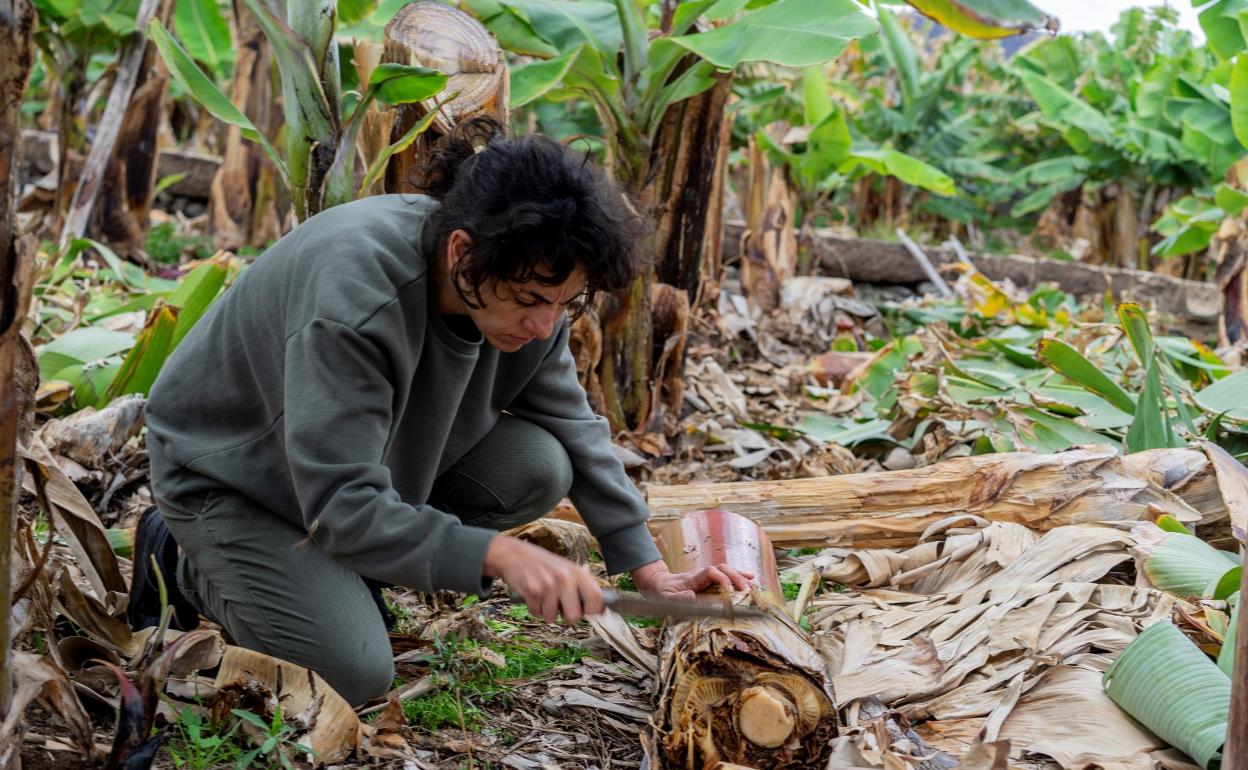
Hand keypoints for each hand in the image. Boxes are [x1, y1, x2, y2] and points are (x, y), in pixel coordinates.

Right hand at [483, 535, 603, 623]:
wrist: (515, 554)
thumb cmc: (544, 564)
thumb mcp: (566, 569)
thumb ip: (579, 586)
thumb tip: (597, 610)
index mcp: (576, 572)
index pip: (595, 597)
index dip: (594, 610)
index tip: (588, 613)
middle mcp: (564, 578)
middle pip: (574, 615)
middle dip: (567, 618)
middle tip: (562, 610)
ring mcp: (548, 585)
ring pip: (552, 618)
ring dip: (547, 613)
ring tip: (544, 598)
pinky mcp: (532, 591)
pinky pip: (536, 613)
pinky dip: (534, 609)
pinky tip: (533, 596)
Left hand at [629, 560, 753, 601]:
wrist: (658, 584)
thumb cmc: (661, 593)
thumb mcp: (664, 599)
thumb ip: (677, 598)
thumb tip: (692, 596)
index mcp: (692, 579)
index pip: (710, 572)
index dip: (722, 579)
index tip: (730, 592)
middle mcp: (701, 575)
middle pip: (721, 568)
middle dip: (736, 577)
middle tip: (747, 590)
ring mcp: (706, 577)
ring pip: (726, 570)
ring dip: (740, 577)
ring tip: (754, 586)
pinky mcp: (709, 581)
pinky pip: (726, 576)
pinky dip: (738, 577)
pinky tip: (751, 581)